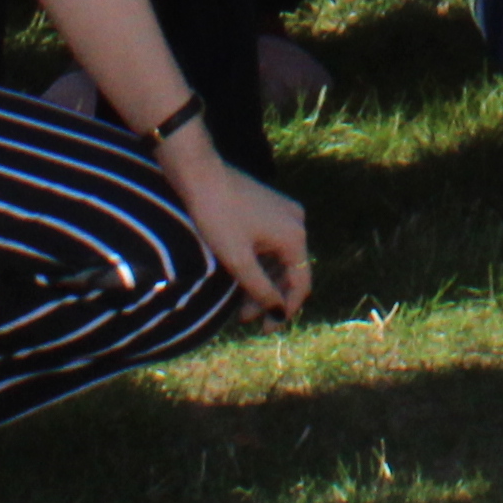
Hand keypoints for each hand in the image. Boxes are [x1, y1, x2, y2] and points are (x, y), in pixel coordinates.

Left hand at [161, 127, 314, 319]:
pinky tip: (241, 277)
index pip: (301, 283)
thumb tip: (278, 312)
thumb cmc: (218, 217)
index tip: (268, 329)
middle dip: (269, 297)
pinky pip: (271, 244)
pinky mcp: (270, 206)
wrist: (200, 173)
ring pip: (278, 258)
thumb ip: (261, 290)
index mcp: (295, 236)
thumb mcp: (238, 260)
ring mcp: (284, 212)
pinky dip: (259, 263)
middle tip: (245, 319)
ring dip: (263, 282)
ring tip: (239, 304)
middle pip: (289, 271)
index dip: (287, 310)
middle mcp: (297, 223)